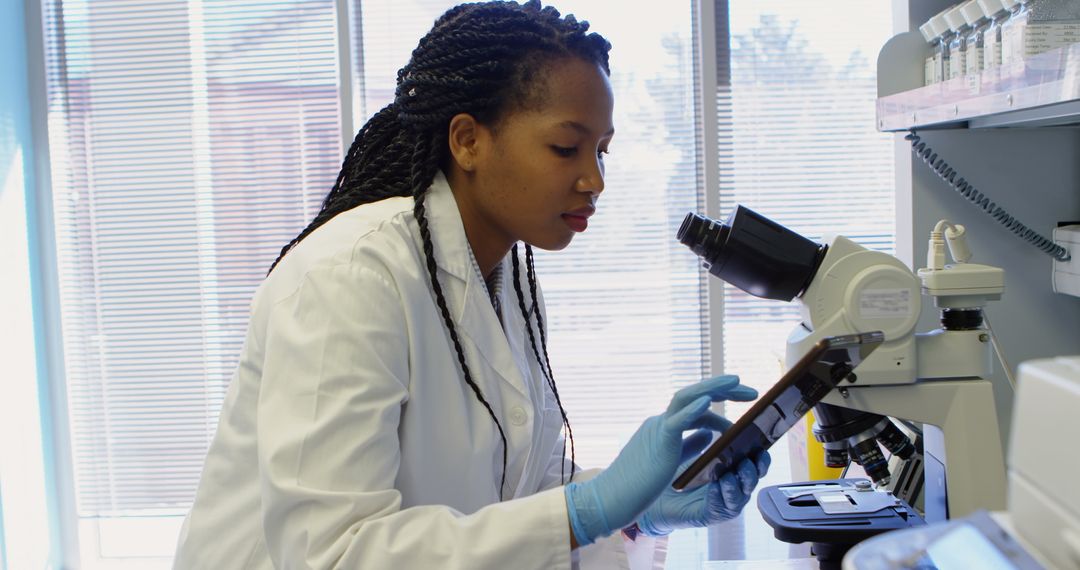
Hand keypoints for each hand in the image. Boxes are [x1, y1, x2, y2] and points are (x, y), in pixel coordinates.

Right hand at [563, 376, 756, 545]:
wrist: (612, 498)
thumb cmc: (638, 485)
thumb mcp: (671, 461)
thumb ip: (689, 445)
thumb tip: (710, 434)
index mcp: (664, 429)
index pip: (695, 410)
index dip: (718, 409)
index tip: (740, 412)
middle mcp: (661, 423)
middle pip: (693, 395)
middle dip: (722, 389)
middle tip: (751, 391)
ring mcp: (658, 429)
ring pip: (685, 398)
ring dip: (712, 388)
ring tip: (737, 382)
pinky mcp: (658, 441)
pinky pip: (677, 420)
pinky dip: (693, 409)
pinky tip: (709, 401)